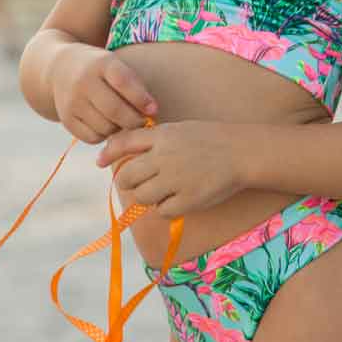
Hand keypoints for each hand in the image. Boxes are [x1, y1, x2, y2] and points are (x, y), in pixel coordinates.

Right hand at [49, 45, 157, 143]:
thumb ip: (134, 85)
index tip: (154, 110)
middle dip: (134, 121)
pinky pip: (93, 138)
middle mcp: (84, 82)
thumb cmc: (100, 70)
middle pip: (114, 110)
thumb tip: (151, 113)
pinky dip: (104, 136)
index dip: (141, 99)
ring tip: (123, 121)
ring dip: (120, 129)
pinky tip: (107, 125)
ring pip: (105, 127)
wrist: (59, 69)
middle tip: (143, 122)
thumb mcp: (116, 65)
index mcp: (101, 63)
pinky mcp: (66, 119)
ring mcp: (72, 101)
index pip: (123, 82)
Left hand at [96, 120, 246, 219]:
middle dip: (129, 182)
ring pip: (142, 197)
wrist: (242, 152)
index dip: (107, 153)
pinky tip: (178, 199)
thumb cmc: (209, 140)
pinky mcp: (188, 199)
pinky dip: (166, 208)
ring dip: (147, 196)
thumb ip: (151, 140)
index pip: (122, 143)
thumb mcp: (178, 130)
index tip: (100, 162)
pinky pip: (162, 211)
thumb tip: (118, 154)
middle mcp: (164, 157)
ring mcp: (176, 179)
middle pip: (126, 177)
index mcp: (162, 136)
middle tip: (141, 182)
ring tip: (163, 190)